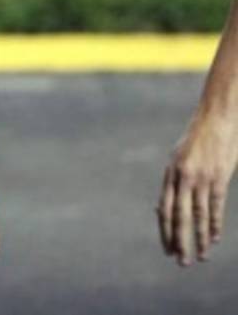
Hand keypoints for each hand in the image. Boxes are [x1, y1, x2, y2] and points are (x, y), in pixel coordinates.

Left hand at [158, 113, 237, 264]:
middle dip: (179, 241)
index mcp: (169, 175)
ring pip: (198, 215)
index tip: (167, 250)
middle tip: (181, 262)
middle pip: (179, 217)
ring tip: (200, 256)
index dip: (165, 232)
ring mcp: (200, 178)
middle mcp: (182, 178)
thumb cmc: (196, 140)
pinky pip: (215, 206)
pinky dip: (214, 224)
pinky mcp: (218, 178)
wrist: (216, 119)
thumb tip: (162, 208)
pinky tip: (213, 239)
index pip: (164, 210)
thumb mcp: (177, 158)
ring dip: (199, 238)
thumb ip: (172, 182)